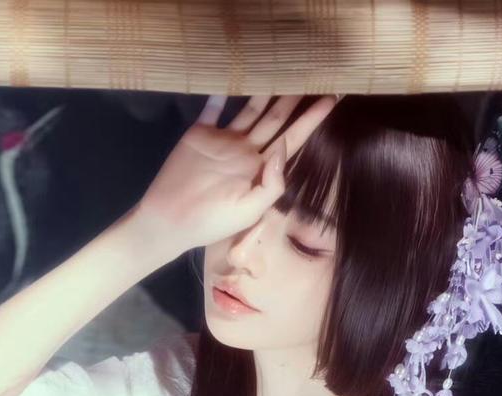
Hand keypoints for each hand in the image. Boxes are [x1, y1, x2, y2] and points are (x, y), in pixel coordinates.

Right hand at [131, 92, 339, 259]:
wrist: (170, 220)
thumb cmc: (212, 222)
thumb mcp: (250, 211)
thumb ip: (273, 183)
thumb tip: (285, 148)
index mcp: (261, 170)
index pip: (293, 139)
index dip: (312, 120)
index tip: (331, 99)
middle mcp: (246, 151)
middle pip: (276, 119)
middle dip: (294, 99)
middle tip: (312, 74)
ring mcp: (224, 140)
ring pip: (251, 108)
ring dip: (266, 90)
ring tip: (282, 67)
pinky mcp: (201, 132)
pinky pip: (213, 107)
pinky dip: (220, 91)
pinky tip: (232, 72)